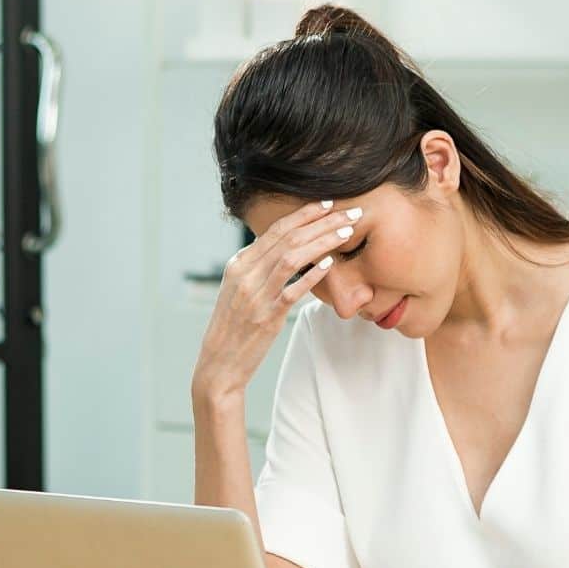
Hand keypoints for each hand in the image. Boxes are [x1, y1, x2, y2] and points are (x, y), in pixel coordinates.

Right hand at [191, 199, 359, 401]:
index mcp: (239, 264)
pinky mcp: (266, 316)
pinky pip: (292, 290)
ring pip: (292, 257)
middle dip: (321, 221)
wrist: (219, 364)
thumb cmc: (234, 327)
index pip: (275, 230)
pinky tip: (329, 264)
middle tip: (349, 212)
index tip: (327, 204)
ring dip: (322, 241)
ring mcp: (255, 294)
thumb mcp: (239, 290)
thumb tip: (283, 251)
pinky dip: (311, 274)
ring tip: (347, 232)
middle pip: (288, 238)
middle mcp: (245, 274)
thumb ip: (258, 269)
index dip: (303, 215)